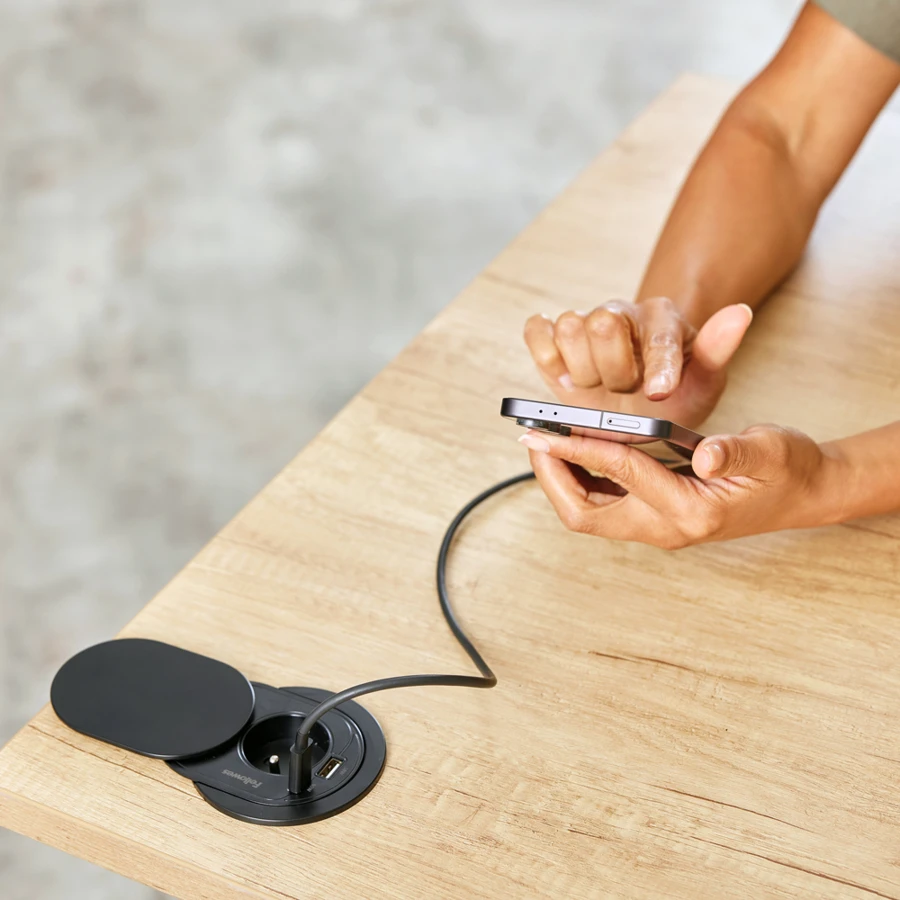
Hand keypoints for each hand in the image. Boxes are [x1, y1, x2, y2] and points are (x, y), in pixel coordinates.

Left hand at [518, 424, 841, 547]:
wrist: (805, 493)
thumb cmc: (788, 468)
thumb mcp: (770, 449)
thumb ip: (737, 452)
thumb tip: (706, 455)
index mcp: (693, 511)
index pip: (623, 474)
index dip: (580, 448)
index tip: (544, 430)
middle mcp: (667, 527)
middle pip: (586, 514)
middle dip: (552, 478)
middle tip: (532, 438)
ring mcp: (658, 528)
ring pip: (590, 514)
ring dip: (560, 480)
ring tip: (542, 441)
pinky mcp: (655, 519)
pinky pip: (603, 505)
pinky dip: (580, 480)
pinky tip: (571, 451)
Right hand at [523, 299, 752, 427]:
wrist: (636, 407)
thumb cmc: (672, 393)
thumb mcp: (704, 382)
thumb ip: (717, 349)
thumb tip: (741, 312)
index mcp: (661, 318)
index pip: (658, 335)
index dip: (657, 367)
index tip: (658, 395)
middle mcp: (620, 313)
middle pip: (603, 325)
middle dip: (614, 371)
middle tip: (626, 391)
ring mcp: (583, 323)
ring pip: (569, 329)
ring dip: (583, 371)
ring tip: (599, 387)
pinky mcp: (551, 338)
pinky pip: (537, 332)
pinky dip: (547, 357)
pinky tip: (567, 377)